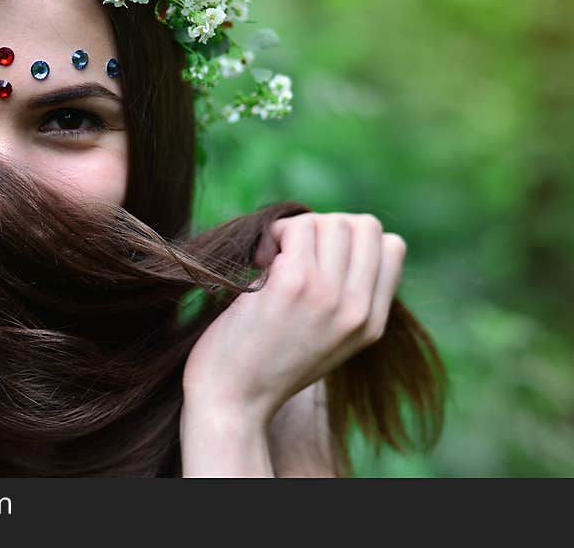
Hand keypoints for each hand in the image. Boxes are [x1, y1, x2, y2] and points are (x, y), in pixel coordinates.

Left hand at [182, 212, 406, 428]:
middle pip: (364, 226)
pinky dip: (275, 234)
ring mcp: (329, 296)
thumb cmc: (265, 365)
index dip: (350, 240)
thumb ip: (345, 300)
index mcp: (371, 324)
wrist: (232, 402)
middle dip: (325, 227)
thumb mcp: (327, 340)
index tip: (317, 260)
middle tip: (292, 255)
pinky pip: (297, 228)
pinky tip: (258, 262)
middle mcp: (358, 310)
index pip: (391, 247)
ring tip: (272, 259)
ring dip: (296, 230)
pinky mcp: (294, 285)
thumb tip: (340, 238)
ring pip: (331, 221)